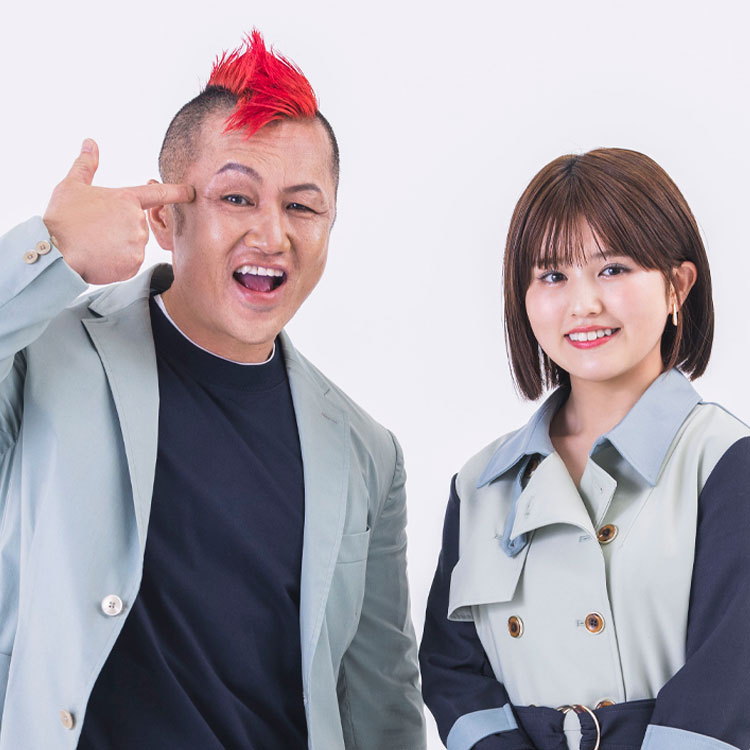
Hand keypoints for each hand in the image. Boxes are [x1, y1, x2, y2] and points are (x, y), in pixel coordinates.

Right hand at [42, 139, 194, 284]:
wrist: (55, 250)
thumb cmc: (63, 218)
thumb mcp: (72, 186)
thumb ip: (86, 165)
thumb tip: (90, 143)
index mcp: (126, 199)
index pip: (159, 193)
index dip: (177, 192)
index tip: (191, 192)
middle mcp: (137, 220)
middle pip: (136, 227)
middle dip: (120, 230)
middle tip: (96, 232)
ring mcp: (138, 243)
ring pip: (133, 246)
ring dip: (118, 247)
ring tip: (96, 245)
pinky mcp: (134, 263)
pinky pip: (129, 263)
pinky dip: (116, 264)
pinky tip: (100, 259)